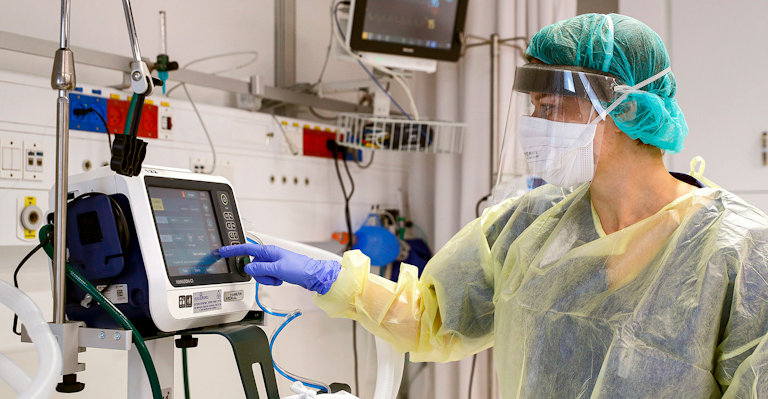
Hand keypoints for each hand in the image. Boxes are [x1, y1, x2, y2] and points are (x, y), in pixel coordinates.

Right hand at [218, 244, 340, 294]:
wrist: (313, 276)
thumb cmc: (300, 269)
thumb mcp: (278, 269)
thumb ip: (261, 269)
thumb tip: (248, 268)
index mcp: (269, 251)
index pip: (247, 250)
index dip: (234, 250)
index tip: (223, 251)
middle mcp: (270, 256)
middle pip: (253, 265)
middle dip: (260, 274)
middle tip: (272, 276)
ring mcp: (273, 263)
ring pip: (259, 272)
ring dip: (266, 278)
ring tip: (278, 278)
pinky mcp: (276, 270)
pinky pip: (266, 276)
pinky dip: (271, 280)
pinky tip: (280, 280)